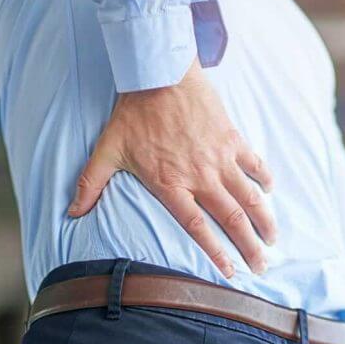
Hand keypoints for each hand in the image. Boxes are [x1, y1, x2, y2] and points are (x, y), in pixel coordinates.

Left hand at [68, 58, 275, 279]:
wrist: (159, 70)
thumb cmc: (132, 112)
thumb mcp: (108, 150)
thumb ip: (91, 184)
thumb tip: (72, 213)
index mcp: (172, 185)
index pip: (198, 228)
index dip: (216, 253)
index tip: (229, 273)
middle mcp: (201, 176)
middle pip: (232, 219)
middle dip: (249, 246)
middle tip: (261, 266)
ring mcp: (219, 157)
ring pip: (249, 196)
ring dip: (264, 220)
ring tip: (272, 240)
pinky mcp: (231, 138)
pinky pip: (254, 163)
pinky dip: (264, 178)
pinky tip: (270, 191)